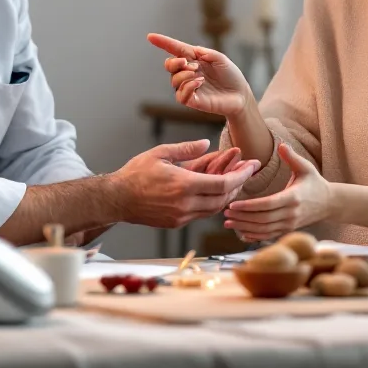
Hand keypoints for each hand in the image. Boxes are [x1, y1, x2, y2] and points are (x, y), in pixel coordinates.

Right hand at [112, 139, 259, 228]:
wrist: (117, 198)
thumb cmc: (136, 173)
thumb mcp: (161, 153)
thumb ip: (187, 149)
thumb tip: (207, 144)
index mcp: (183, 185)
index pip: (222, 184)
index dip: (240, 175)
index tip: (251, 166)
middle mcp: (185, 204)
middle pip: (223, 198)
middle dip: (239, 184)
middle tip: (248, 170)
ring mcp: (181, 216)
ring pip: (214, 208)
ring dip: (227, 194)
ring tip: (234, 178)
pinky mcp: (176, 222)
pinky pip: (202, 213)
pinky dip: (212, 201)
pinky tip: (215, 189)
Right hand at [148, 33, 253, 118]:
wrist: (241, 95)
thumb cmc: (231, 75)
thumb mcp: (221, 59)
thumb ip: (206, 53)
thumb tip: (190, 53)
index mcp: (194, 59)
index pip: (175, 50)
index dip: (163, 43)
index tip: (150, 37)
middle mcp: (189, 73)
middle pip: (169, 66)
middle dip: (174, 62)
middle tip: (188, 63)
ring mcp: (190, 87)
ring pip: (174, 80)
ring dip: (184, 75)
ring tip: (199, 75)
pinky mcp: (193, 101)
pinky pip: (181, 95)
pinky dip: (188, 86)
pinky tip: (199, 83)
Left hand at [223, 144, 334, 240]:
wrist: (330, 203)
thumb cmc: (315, 183)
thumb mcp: (306, 167)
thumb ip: (292, 157)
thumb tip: (281, 144)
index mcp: (293, 197)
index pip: (268, 204)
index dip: (249, 206)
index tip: (233, 204)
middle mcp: (291, 214)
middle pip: (263, 219)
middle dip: (242, 217)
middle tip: (225, 213)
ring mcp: (290, 224)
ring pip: (264, 230)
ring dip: (245, 227)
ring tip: (228, 222)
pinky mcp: (288, 230)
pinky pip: (269, 236)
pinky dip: (254, 236)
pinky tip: (241, 233)